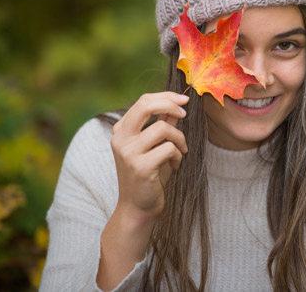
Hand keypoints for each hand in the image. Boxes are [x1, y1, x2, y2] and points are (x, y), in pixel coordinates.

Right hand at [110, 91, 188, 222]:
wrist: (138, 207)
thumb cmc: (149, 175)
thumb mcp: (155, 146)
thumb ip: (162, 124)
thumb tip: (176, 106)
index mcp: (121, 130)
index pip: (143, 101)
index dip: (166, 97)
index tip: (184, 100)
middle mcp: (120, 139)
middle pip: (145, 105)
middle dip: (170, 103)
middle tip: (185, 112)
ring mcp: (128, 152)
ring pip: (163, 128)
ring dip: (179, 138)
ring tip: (182, 150)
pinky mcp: (140, 167)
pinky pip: (169, 148)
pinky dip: (178, 155)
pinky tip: (175, 165)